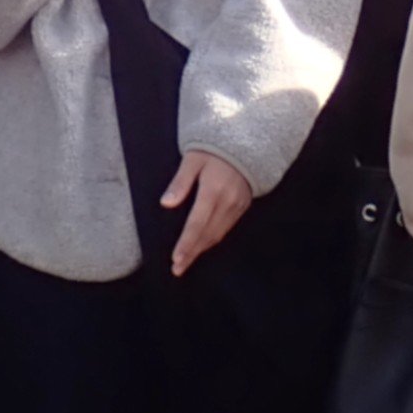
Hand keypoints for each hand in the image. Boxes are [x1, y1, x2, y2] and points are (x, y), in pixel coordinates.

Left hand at [160, 148, 253, 276]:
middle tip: (178, 269)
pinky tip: (202, 245)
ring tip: (186, 262)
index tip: (176, 259)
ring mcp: (238, 205)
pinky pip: (226, 228)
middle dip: (192, 253)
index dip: (186, 244)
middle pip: (207, 234)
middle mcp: (228, 201)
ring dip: (202, 249)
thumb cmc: (214, 149)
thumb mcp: (193, 158)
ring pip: (218, 234)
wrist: (246, 143)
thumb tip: (166, 203)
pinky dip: (212, 240)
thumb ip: (180, 182)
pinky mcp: (243, 206)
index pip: (197, 223)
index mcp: (213, 190)